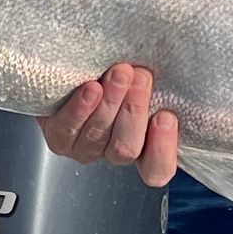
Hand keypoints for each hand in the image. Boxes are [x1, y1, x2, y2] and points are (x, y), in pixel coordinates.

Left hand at [40, 63, 178, 187]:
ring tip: (119, 74)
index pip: (157, 169)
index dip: (163, 149)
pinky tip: (91, 89)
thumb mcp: (142, 75)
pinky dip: (81, 109)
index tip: (165, 117)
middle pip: (126, 149)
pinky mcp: (57, 137)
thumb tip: (175, 68)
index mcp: (142, 143)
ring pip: (98, 136)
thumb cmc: (115, 69)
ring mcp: (83, 148)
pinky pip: (67, 129)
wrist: (71, 64)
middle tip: (141, 78)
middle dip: (135, 111)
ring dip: (111, 103)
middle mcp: (112, 150)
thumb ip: (155, 82)